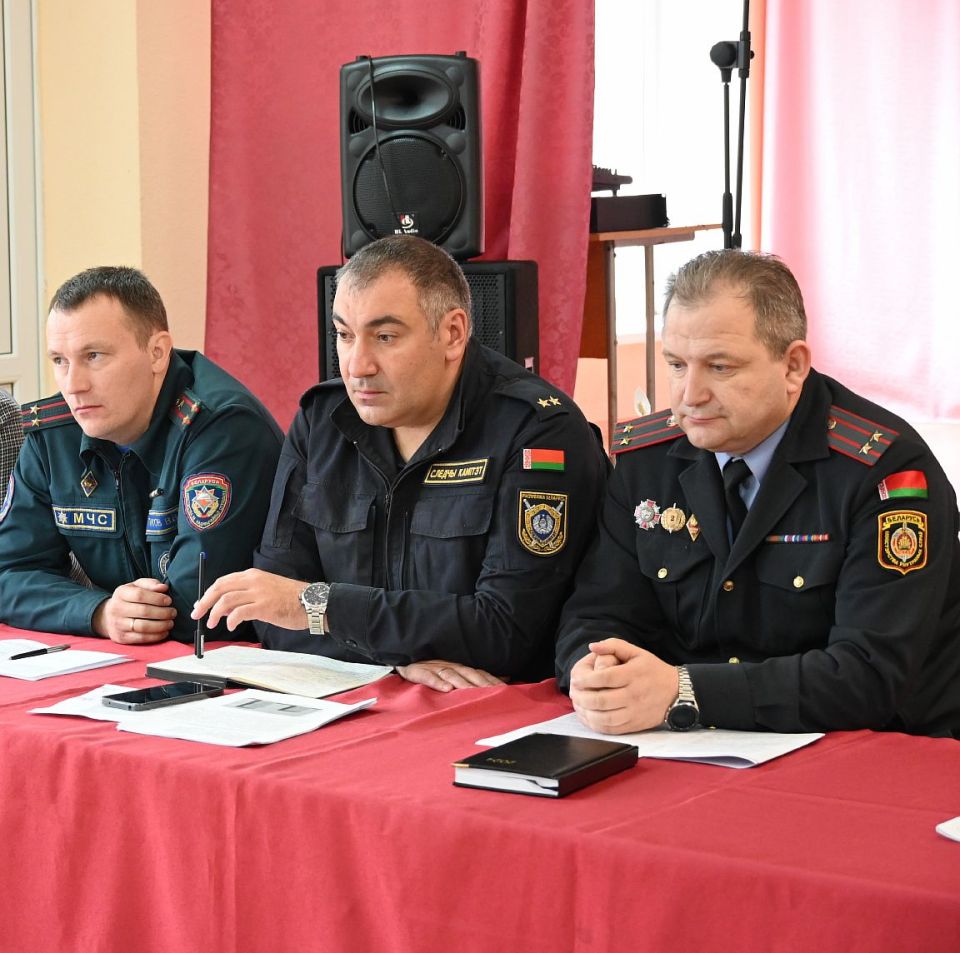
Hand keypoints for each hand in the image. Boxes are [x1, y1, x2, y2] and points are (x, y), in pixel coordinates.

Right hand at [92, 578, 175, 643]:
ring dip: (161, 625)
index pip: (140, 595)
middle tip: (173, 612)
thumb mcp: (136, 586)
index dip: (157, 598)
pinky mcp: (121, 638)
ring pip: (143, 627)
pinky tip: (164, 632)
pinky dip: (156, 636)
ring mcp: (117, 624)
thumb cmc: (129, 598)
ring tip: (170, 622)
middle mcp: (117, 608)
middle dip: (163, 612)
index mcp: (121, 593)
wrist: (107, 615)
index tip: (169, 601)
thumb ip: (150, 584)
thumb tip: (163, 587)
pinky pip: (141, 638)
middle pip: (143, 611)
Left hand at [191, 568, 307, 631]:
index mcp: (253, 575)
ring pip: (226, 600)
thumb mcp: (265, 592)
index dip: (208, 593)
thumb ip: (245, 597)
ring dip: (214, 613)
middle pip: (220, 588)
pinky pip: (239, 612)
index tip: (201, 604)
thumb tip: (224, 607)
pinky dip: (230, 620)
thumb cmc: (291, 599)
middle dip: (204, 602)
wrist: (313, 602)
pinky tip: (231, 626)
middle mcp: (254, 580)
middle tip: (197, 614)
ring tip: (211, 624)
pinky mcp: (264, 606)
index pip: (223, 581)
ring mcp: (259, 593)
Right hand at [395, 660, 504, 691]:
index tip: (506, 692)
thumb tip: (505, 677)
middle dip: (483, 684)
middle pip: (469, 674)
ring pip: (451, 675)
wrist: (404, 657)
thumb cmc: (432, 668)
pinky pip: (429, 677)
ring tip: (474, 693)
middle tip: (496, 694)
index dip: (493, 682)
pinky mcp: (418, 671)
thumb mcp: (455, 672)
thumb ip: (479, 676)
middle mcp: (450, 666)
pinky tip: (446, 689)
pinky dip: (438, 682)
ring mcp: (435, 668)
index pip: (480, 674)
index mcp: (460, 667)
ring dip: (463, 684)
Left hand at [568, 638, 678, 733]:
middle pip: (601, 700)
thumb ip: (614, 646)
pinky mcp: (635, 725)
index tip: (576, 680)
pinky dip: (596, 726)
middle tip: (573, 693)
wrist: (678, 693)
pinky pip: (612, 729)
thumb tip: (593, 646)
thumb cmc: (654, 670)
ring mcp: (634, 712)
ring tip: (578, 705)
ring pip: (605, 718)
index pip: (604, 678)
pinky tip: (588, 718)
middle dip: (582, 697)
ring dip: (586, 713)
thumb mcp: (637, 652)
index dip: (586, 680)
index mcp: (632, 675)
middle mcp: (633, 695)